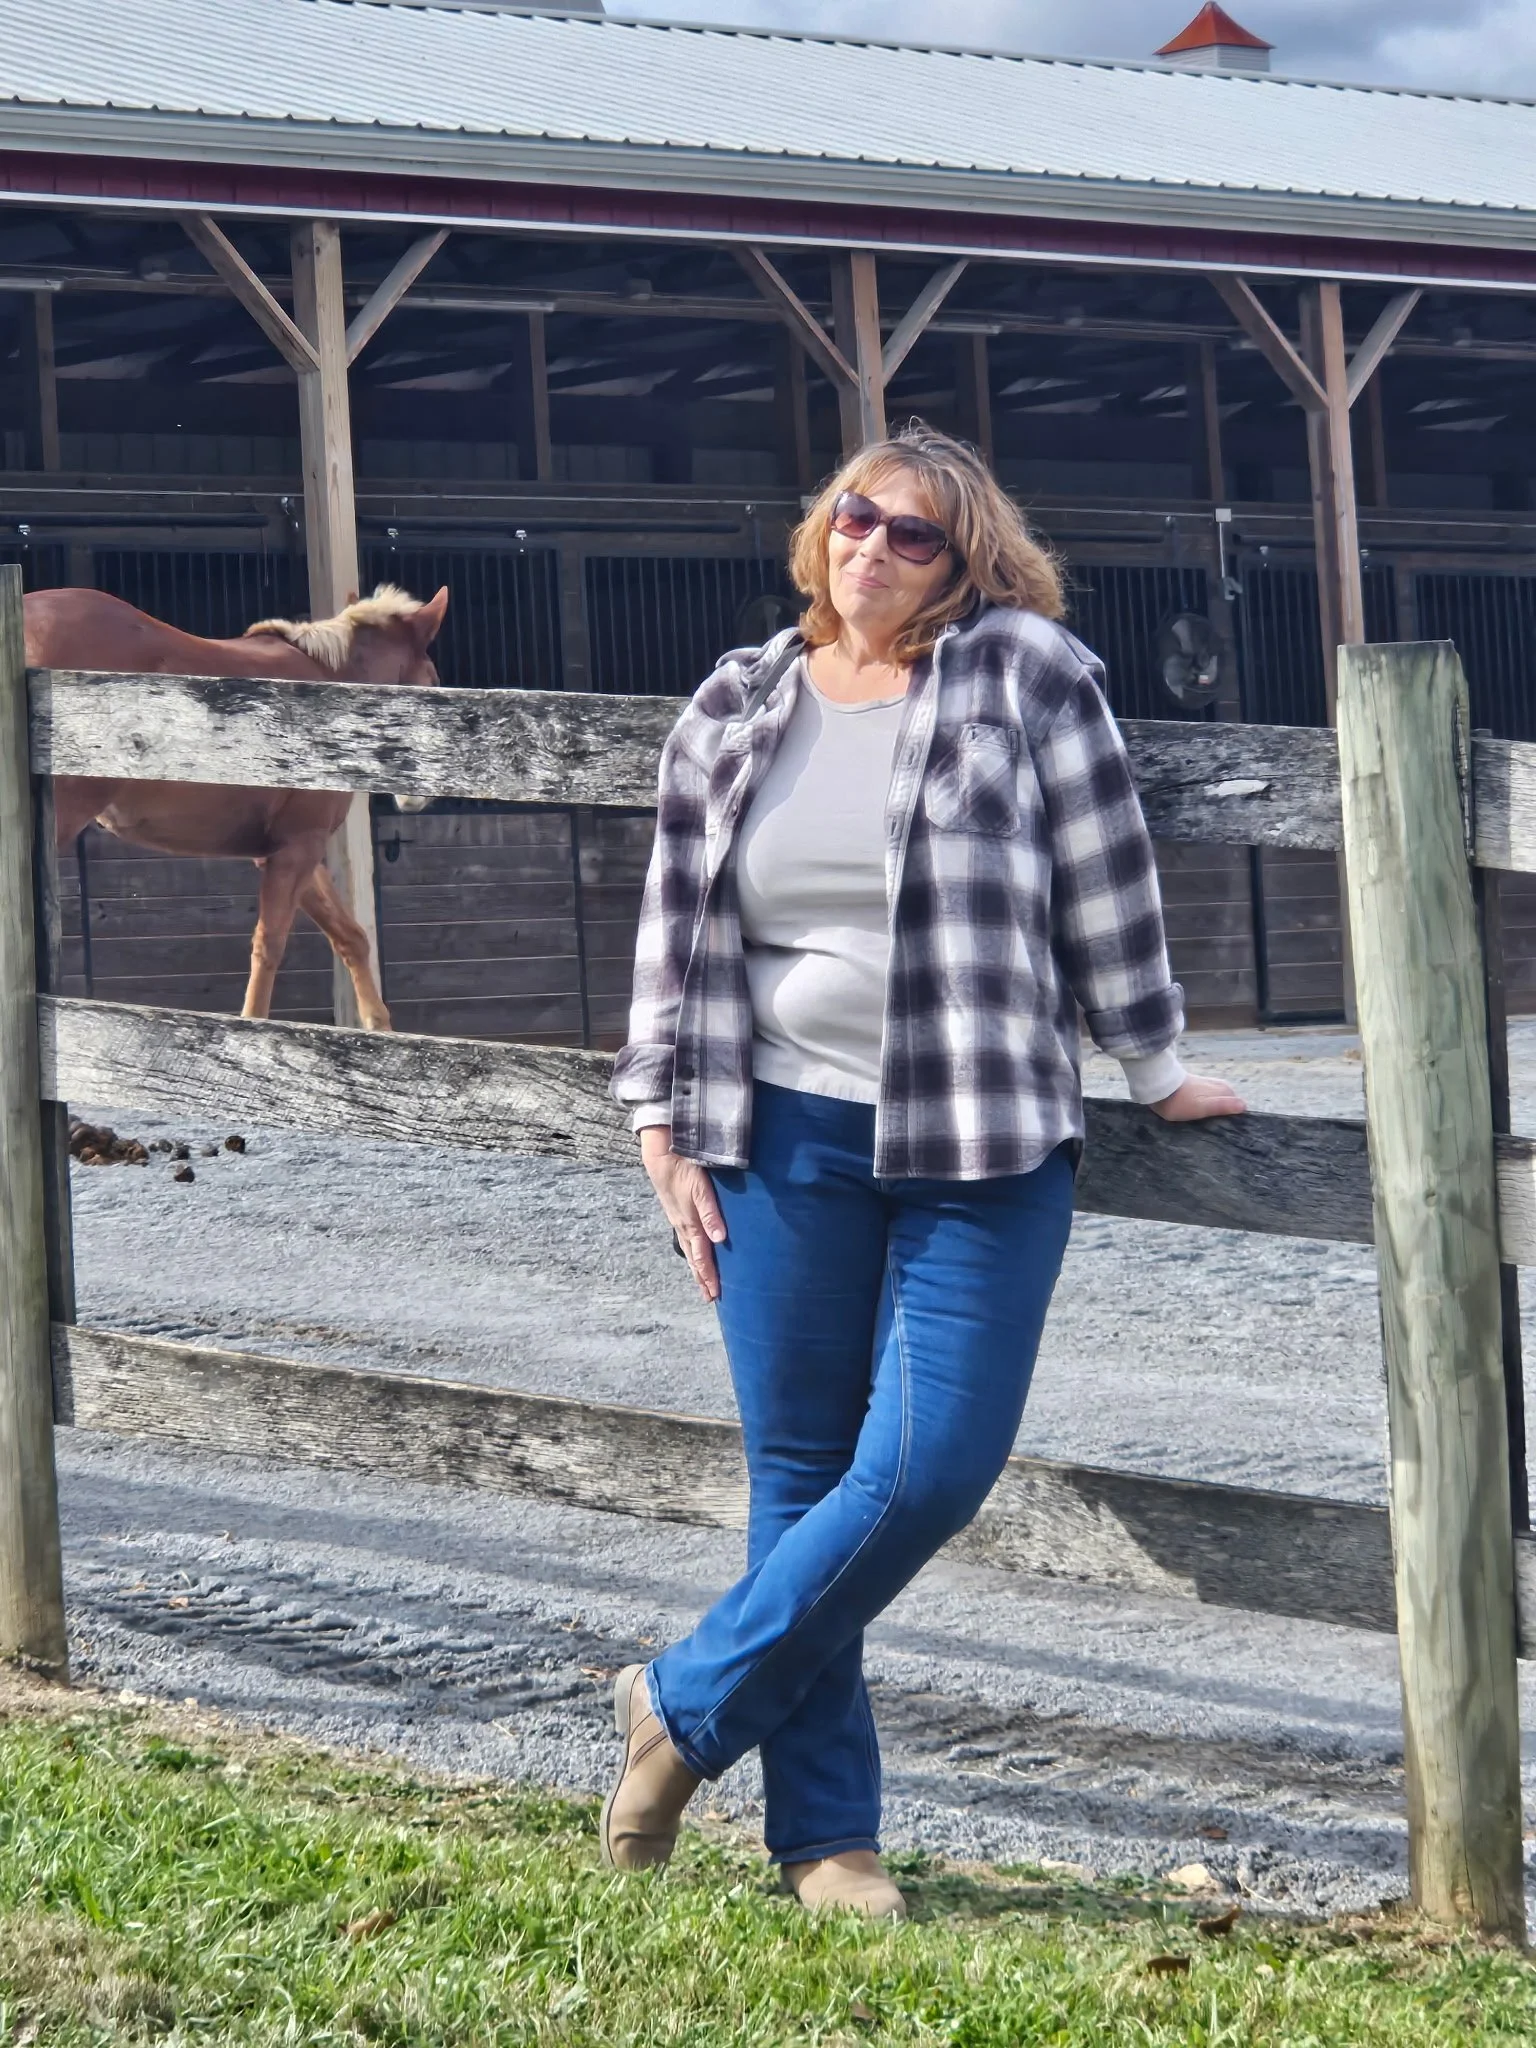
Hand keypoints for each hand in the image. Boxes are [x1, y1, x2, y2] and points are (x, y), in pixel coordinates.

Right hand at [641, 1125, 725, 1301]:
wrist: (661, 1156)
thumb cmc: (684, 1171)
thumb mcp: (700, 1191)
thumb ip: (711, 1214)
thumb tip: (720, 1240)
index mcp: (691, 1225)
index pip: (702, 1258)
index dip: (709, 1276)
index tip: (715, 1294)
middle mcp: (683, 1226)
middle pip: (694, 1258)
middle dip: (702, 1278)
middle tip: (709, 1296)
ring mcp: (678, 1219)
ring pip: (688, 1249)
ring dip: (696, 1267)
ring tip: (701, 1280)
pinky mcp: (676, 1212)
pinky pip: (685, 1238)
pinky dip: (691, 1251)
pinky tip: (693, 1249)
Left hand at [1150, 1074, 1246, 1121]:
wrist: (1159, 1087)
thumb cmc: (1181, 1100)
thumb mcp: (1203, 1107)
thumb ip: (1223, 1106)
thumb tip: (1244, 1106)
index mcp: (1225, 1090)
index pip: (1237, 1107)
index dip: (1233, 1119)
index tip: (1224, 1130)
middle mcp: (1220, 1085)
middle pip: (1227, 1104)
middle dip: (1223, 1116)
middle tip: (1214, 1130)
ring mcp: (1208, 1085)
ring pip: (1216, 1102)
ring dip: (1213, 1112)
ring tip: (1204, 1125)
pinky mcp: (1196, 1087)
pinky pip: (1206, 1100)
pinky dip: (1204, 1108)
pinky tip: (1197, 1116)